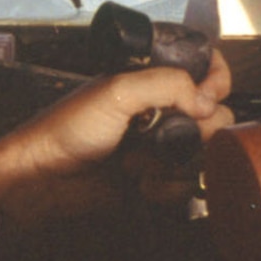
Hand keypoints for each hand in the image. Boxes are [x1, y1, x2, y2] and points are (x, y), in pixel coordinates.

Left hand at [0, 47, 233, 217]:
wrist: (44, 179)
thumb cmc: (68, 128)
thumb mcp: (117, 92)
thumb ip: (167, 85)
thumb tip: (208, 102)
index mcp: (153, 81)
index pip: (207, 72)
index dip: (216, 84)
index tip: (207, 98)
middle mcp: (162, 111)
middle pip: (214, 118)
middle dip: (194, 133)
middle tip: (166, 136)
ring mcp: (161, 147)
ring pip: (202, 156)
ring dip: (173, 164)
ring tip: (139, 163)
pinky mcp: (156, 179)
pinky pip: (184, 185)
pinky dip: (165, 188)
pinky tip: (140, 184)